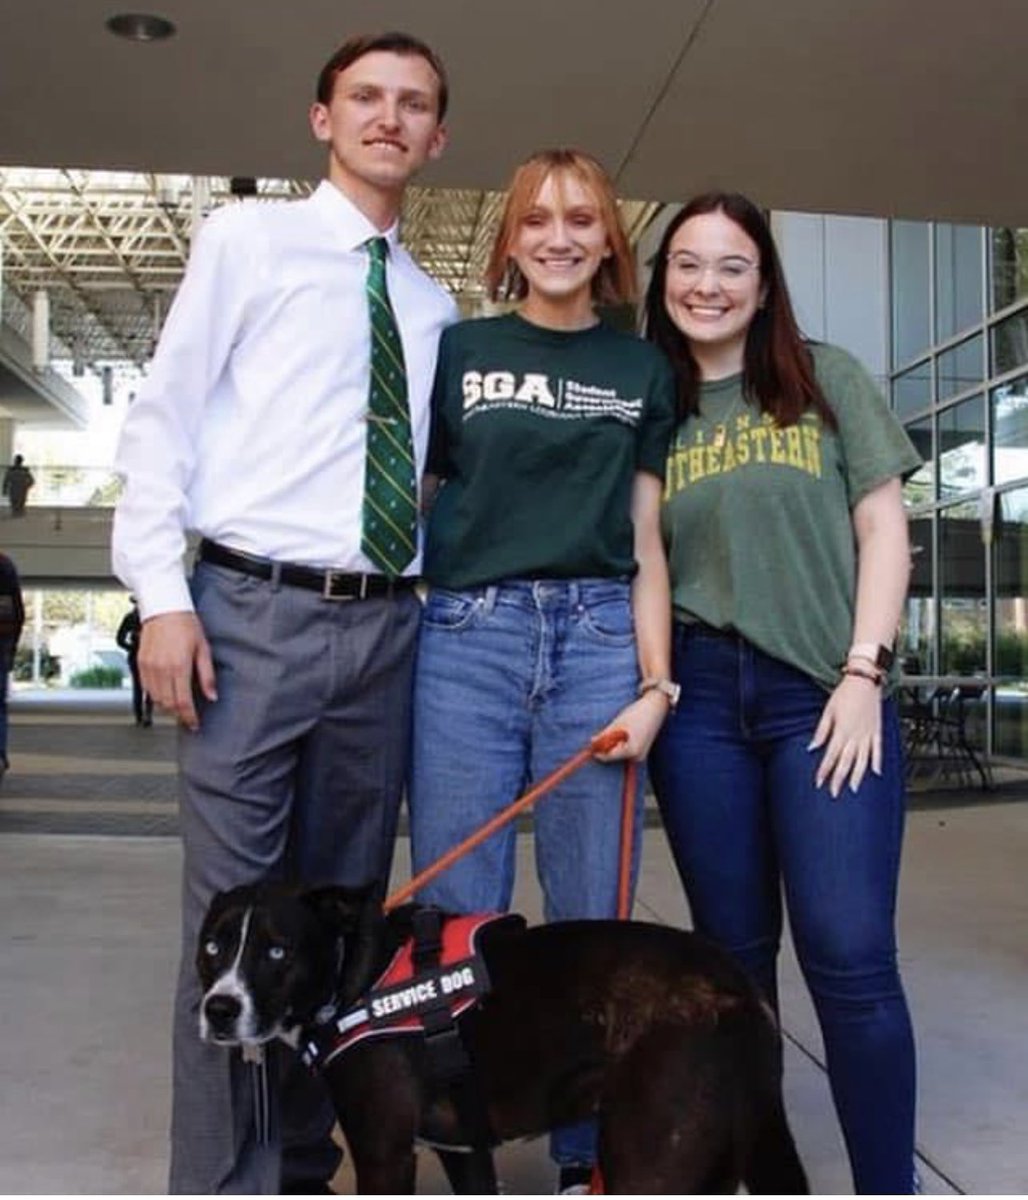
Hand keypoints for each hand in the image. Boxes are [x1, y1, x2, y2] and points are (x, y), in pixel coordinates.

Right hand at [138, 611, 216, 731]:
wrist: (164, 608)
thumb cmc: (185, 624)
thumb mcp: (203, 649)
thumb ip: (207, 676)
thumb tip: (212, 695)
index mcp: (179, 667)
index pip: (183, 702)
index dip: (189, 717)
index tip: (194, 723)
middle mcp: (161, 670)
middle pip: (168, 704)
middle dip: (179, 715)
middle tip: (188, 717)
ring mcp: (148, 667)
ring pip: (155, 699)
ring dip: (167, 707)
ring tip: (177, 707)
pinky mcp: (140, 664)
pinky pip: (146, 688)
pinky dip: (155, 696)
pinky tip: (164, 695)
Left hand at [593, 691, 670, 762]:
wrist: (656, 707)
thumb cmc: (637, 714)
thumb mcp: (618, 724)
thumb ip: (604, 736)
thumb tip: (592, 743)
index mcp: (631, 751)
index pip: (607, 757)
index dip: (597, 750)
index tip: (591, 742)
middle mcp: (637, 757)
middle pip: (613, 756)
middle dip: (606, 746)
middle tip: (608, 731)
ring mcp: (641, 756)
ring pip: (619, 753)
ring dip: (614, 744)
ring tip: (621, 728)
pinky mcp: (642, 752)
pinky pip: (626, 751)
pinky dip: (621, 743)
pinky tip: (627, 731)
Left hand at [808, 675, 882, 796]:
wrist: (865, 681)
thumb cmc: (845, 694)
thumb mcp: (828, 711)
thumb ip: (821, 731)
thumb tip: (812, 747)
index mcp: (842, 731)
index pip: (831, 756)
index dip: (824, 771)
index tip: (819, 782)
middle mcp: (856, 736)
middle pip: (847, 762)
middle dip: (839, 779)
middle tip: (834, 792)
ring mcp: (868, 735)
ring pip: (863, 761)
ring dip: (858, 776)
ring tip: (853, 788)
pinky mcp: (877, 731)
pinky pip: (878, 750)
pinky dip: (877, 762)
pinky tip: (876, 773)